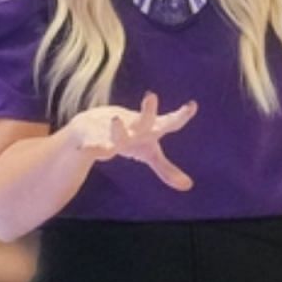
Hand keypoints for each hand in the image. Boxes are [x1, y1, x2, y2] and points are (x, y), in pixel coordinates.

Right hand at [65, 91, 198, 190]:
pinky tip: (88, 148)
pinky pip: (91, 144)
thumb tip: (189, 186)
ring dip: (117, 128)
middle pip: (143, 121)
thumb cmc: (127, 139)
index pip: (169, 123)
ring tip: (115, 119)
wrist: (90, 127)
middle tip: (151, 96)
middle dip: (148, 111)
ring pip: (116, 132)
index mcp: (148, 131)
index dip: (181, 116)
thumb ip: (166, 169)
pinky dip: (91, 146)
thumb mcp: (148, 153)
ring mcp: (110, 131)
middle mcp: (132, 129)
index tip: (193, 105)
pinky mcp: (90, 138)